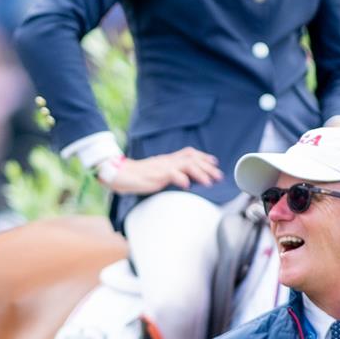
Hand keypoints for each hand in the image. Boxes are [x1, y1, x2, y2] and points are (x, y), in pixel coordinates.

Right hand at [100, 147, 221, 196]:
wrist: (120, 174)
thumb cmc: (136, 177)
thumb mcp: (156, 173)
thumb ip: (168, 174)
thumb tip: (182, 180)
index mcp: (168, 160)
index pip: (189, 153)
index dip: (204, 157)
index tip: (214, 163)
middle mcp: (168, 160)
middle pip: (193, 158)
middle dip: (208, 167)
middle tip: (219, 176)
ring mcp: (163, 166)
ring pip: (187, 165)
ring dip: (201, 173)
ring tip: (209, 182)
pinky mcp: (156, 174)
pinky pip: (172, 174)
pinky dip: (182, 179)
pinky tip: (188, 185)